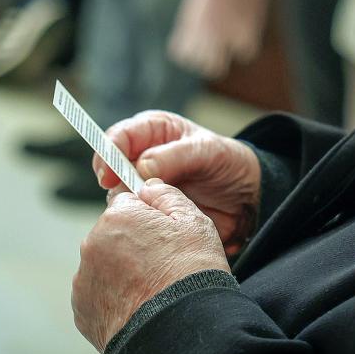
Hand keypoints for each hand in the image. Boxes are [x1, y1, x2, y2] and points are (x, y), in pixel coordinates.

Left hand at [72, 180, 229, 351]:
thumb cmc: (190, 273)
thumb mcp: (194, 222)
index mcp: (117, 217)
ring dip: (122, 272)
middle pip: (113, 235)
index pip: (128, 204)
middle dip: (133, 245)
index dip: (149, 219)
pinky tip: (139, 306)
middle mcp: (92, 244)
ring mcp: (84, 279)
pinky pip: (99, 295)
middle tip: (162, 266)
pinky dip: (115, 298)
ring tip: (151, 290)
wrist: (178, 331)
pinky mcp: (82, 310)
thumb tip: (149, 187)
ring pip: (105, 265)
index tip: (165, 237)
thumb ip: (167, 195)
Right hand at [93, 111, 260, 254]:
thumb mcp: (209, 152)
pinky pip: (132, 215)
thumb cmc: (227, 163)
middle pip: (109, 166)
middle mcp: (141, 155)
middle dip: (114, 182)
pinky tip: (152, 224)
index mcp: (153, 130)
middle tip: (127, 197)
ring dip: (128, 203)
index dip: (109, 152)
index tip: (110, 174)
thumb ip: (176, 156)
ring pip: (117, 194)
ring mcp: (142, 183)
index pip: (119, 136)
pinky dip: (138, 219)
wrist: (245, 196)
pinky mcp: (148, 208)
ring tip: (150, 209)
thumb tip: (142, 167)